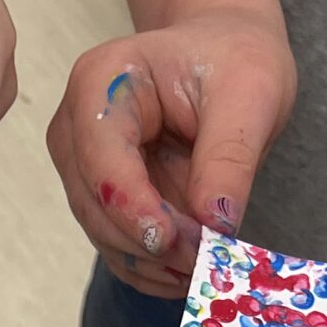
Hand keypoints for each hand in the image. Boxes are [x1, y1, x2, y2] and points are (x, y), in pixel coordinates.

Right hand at [46, 10, 295, 295]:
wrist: (223, 56)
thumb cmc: (231, 59)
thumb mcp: (249, 94)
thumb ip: (229, 158)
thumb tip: (215, 225)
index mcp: (100, 83)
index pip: (102, 158)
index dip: (134, 207)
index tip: (176, 242)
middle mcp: (76, 129)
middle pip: (96, 205)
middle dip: (150, 242)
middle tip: (206, 260)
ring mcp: (82, 168)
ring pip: (104, 235)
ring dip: (153, 261)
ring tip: (206, 264)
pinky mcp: (99, 201)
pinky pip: (118, 248)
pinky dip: (152, 269)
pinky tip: (188, 270)